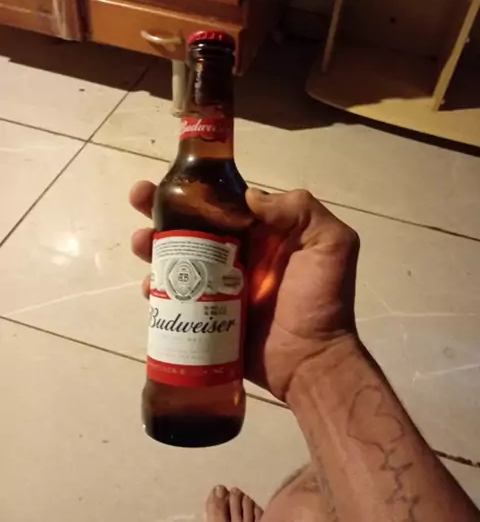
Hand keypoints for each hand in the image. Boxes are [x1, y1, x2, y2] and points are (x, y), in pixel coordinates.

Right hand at [130, 184, 359, 401]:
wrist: (311, 361)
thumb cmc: (321, 300)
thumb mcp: (331, 244)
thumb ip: (301, 211)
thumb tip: (249, 195)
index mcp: (263, 234)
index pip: (225, 203)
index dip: (198, 189)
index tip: (173, 180)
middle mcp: (237, 254)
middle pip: (193, 225)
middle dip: (162, 209)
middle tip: (140, 199)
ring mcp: (218, 285)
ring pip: (178, 258)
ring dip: (152, 245)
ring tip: (140, 243)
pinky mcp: (206, 313)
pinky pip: (176, 297)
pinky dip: (157, 289)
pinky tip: (149, 286)